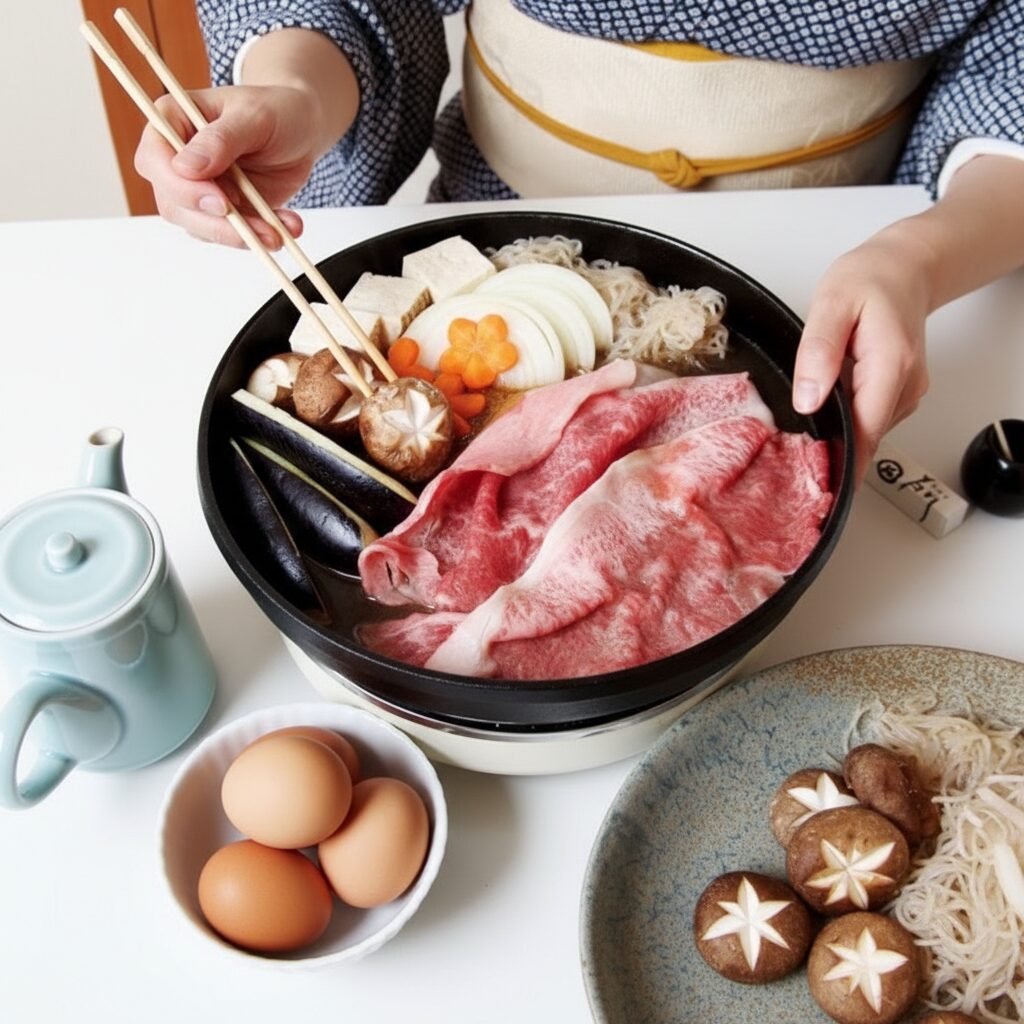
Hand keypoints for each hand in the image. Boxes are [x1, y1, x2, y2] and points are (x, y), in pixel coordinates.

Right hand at [134, 84, 317, 248]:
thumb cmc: (276, 111)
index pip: (154, 160)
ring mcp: (195, 189)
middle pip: (173, 204)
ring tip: (277, 234)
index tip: (222, 202)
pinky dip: (257, 237)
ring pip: (199, 227)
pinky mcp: (218, 212)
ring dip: (241, 237)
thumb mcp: (255, 117)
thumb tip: (185, 168)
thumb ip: (221, 140)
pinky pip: (228, 235)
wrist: (301, 133)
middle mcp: (175, 158)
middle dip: (216, 223)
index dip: (181, 187)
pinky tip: (284, 227)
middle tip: (260, 231)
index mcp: (172, 120)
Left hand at [792, 225, 933, 483]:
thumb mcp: (831, 304)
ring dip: (837, 432)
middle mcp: (905, 386)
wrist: (904, 267)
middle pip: (864, 438)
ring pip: (866, 430)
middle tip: (786, 459)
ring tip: (803, 418)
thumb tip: (808, 400)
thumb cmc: (870, 279)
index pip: (865, 435)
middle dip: (830, 451)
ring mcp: (906, 392)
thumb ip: (819, 353)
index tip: (811, 486)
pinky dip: (846, 417)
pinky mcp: (898, 392)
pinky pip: (868, 417)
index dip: (839, 465)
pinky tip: (825, 402)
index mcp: (890, 367)